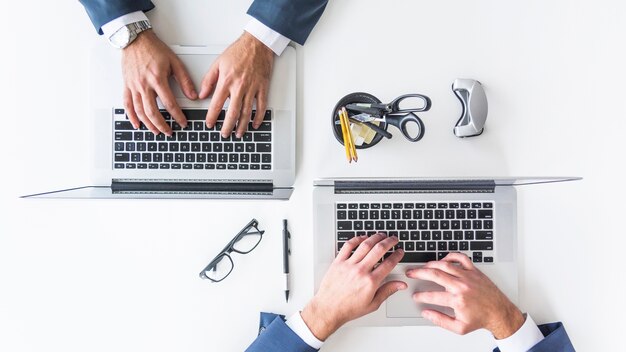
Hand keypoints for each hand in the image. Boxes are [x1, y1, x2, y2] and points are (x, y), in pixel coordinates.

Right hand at [122, 29, 197, 135]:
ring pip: (140, 111)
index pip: (169, 103)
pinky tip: (136, 124)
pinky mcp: (127, 86)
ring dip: (148, 124)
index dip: (177, 115)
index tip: (183, 122)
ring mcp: (134, 86)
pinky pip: (127, 104)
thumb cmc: (154, 49)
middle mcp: (144, 85)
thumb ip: (184, 80)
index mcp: (157, 79)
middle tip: (169, 132)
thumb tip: (193, 95)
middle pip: (152, 111)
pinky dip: (131, 116)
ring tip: (156, 131)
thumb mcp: (174, 62)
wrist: (135, 40)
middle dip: (162, 125)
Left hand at [199, 31, 273, 137]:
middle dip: (228, 126)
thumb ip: (208, 80)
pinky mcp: (262, 87)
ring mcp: (252, 88)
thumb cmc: (238, 51)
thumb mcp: (218, 63)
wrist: (257, 44)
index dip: (212, 116)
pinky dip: (259, 117)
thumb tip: (202, 94)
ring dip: (242, 125)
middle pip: (233, 112)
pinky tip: (255, 124)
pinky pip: (261, 106)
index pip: (217, 104)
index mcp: (227, 81)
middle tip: (224, 134)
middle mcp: (240, 86)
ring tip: (238, 133)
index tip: (209, 124)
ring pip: (247, 112)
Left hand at [300, 234, 406, 340]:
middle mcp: (360, 271)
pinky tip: (363, 237)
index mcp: (371, 282)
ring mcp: (348, 265)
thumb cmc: (349, 308)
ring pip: (365, 245)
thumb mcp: (372, 304)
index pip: (389, 263)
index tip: (400, 252)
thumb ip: (388, 291)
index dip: (397, 255)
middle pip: (379, 249)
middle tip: (394, 239)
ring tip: (381, 235)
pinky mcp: (338, 262)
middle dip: (389, 242)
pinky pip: (348, 246)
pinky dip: (356, 239)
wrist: (328, 309)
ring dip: (375, 237)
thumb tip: (401, 284)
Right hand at [406, 253, 524, 338]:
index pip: (432, 295)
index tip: (416, 295)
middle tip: (411, 273)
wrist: (499, 313)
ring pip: (445, 265)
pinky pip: (461, 258)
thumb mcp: (459, 328)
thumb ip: (440, 321)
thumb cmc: (480, 319)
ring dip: (430, 264)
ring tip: (422, 267)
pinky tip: (443, 260)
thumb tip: (427, 313)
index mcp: (457, 300)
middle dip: (419, 273)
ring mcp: (468, 276)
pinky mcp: (474, 271)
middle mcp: (462, 286)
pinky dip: (450, 256)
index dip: (420, 295)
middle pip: (435, 274)